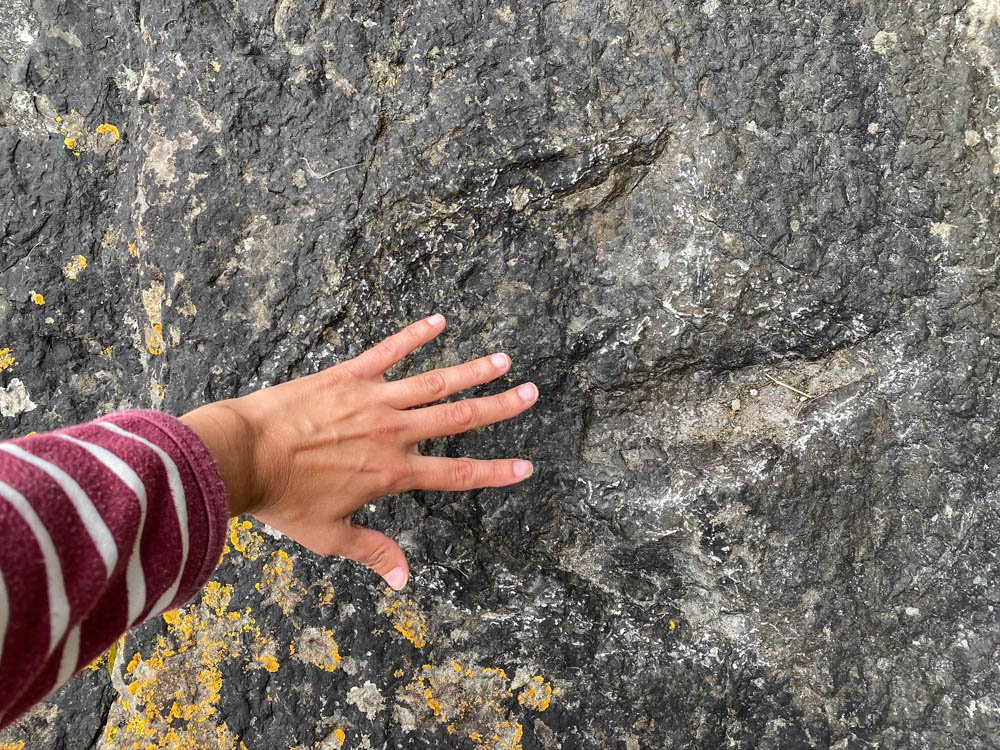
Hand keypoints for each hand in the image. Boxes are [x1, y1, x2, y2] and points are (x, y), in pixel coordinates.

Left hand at [179, 314, 536, 589]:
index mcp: (393, 473)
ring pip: (434, 382)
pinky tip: (439, 321)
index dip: (494, 471)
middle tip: (532, 393)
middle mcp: (393, 433)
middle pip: (458, 419)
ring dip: (472, 370)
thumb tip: (404, 580)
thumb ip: (373, 552)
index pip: (456, 473)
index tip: (525, 466)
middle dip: (499, 407)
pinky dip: (414, 335)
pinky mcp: (349, 376)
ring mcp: (374, 400)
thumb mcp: (329, 535)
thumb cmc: (283, 500)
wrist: (241, 456)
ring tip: (504, 359)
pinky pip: (389, 351)